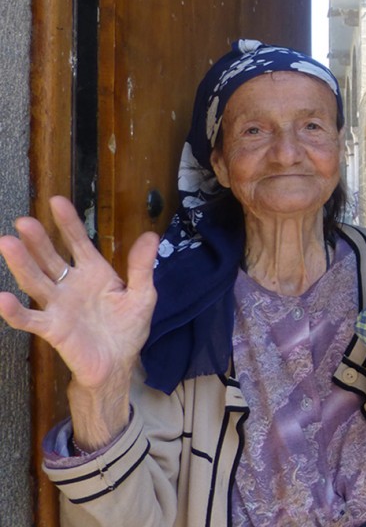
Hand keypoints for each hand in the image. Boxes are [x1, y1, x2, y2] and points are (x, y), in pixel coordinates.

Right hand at [0, 195, 158, 445]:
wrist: (118, 364)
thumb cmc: (127, 329)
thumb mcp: (142, 295)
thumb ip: (142, 267)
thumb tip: (150, 236)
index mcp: (94, 272)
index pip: (78, 242)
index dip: (68, 223)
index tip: (56, 201)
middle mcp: (71, 285)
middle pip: (50, 258)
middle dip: (38, 239)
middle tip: (23, 221)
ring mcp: (58, 305)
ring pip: (36, 281)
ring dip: (21, 263)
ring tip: (7, 244)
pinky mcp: (53, 329)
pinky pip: (30, 318)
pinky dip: (15, 310)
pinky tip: (3, 298)